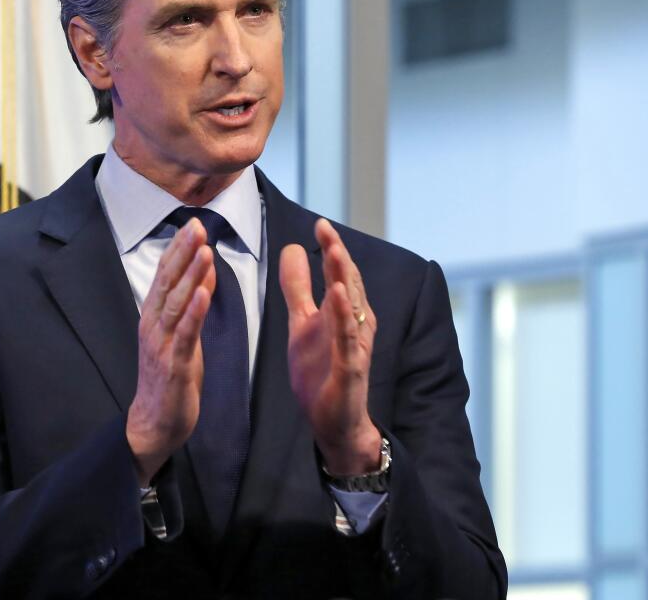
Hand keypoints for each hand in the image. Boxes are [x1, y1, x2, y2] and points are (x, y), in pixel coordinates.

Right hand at [126, 218, 215, 485]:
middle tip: (197, 225)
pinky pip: (185, 334)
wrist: (154, 423)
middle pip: (168, 282)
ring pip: (176, 303)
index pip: (165, 274)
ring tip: (204, 250)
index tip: (192, 222)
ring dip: (190, 275)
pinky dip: (195, 312)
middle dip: (183, 252)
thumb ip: (192, 301)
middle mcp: (153, 324)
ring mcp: (161, 343)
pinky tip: (205, 294)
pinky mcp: (174, 364)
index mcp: (154, 315)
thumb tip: (204, 269)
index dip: (178, 248)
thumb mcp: (183, 333)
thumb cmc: (170, 377)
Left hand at [280, 219, 382, 475]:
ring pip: (351, 305)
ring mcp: (355, 345)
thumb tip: (292, 248)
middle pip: (348, 282)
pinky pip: (347, 337)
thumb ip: (298, 288)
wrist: (334, 423)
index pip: (339, 273)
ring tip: (334, 251)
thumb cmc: (322, 372)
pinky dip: (342, 315)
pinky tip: (335, 295)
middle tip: (325, 228)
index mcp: (344, 311)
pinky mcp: (351, 367)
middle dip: (338, 254)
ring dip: (343, 277)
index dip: (331, 248)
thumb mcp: (302, 323)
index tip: (318, 223)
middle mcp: (355, 323)